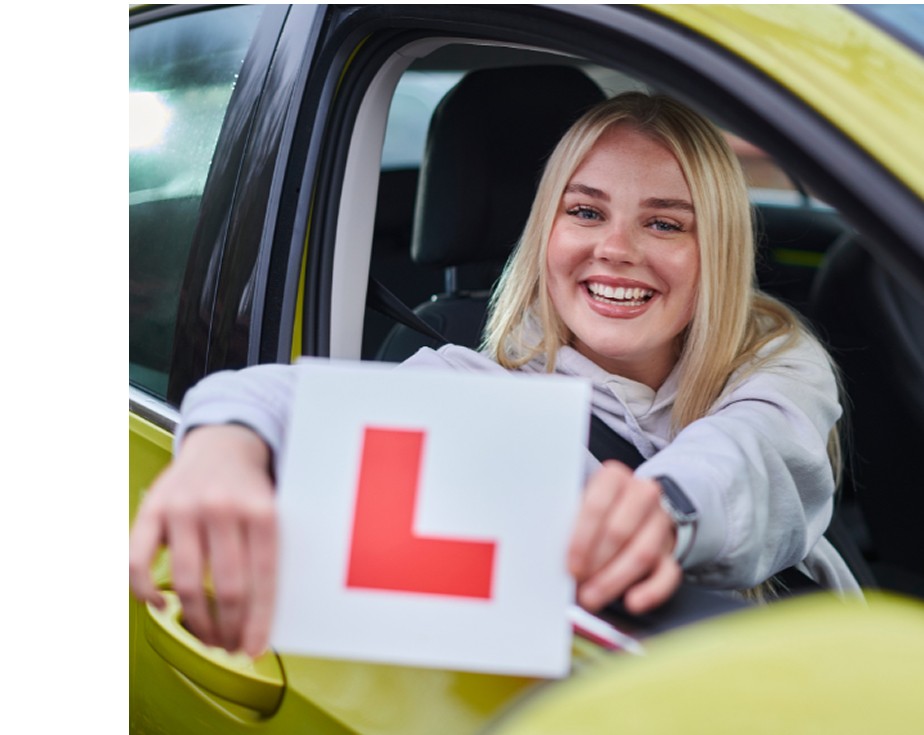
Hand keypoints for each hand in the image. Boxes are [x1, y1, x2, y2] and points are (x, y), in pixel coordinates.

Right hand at [128, 424, 277, 656]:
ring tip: (205, 636)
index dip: (258, 621)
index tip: (253, 649)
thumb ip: (269, 554)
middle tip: (229, 646)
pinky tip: (162, 605)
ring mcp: (184, 507)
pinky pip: (138, 562)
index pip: (263, 579)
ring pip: (185, 583)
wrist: (222, 444)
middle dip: (229, 628)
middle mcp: (223, 507)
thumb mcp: (273, 512)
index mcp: (262, 511)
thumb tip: (265, 621)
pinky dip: (145, 592)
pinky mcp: (151, 508)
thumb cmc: (250, 491)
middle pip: (227, 587)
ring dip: (195, 621)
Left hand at [568, 460, 681, 613]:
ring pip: (643, 553)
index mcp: (613, 478)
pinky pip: (668, 574)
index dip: (582, 539)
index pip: (597, 506)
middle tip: (578, 583)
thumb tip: (540, 546)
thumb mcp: (576, 505)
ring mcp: (659, 522)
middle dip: (596, 562)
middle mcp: (642, 494)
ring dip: (615, 580)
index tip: (570, 564)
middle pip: (619, 531)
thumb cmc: (594, 511)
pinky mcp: (670, 551)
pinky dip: (651, 591)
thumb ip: (565, 521)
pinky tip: (633, 601)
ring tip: (592, 597)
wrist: (632, 510)